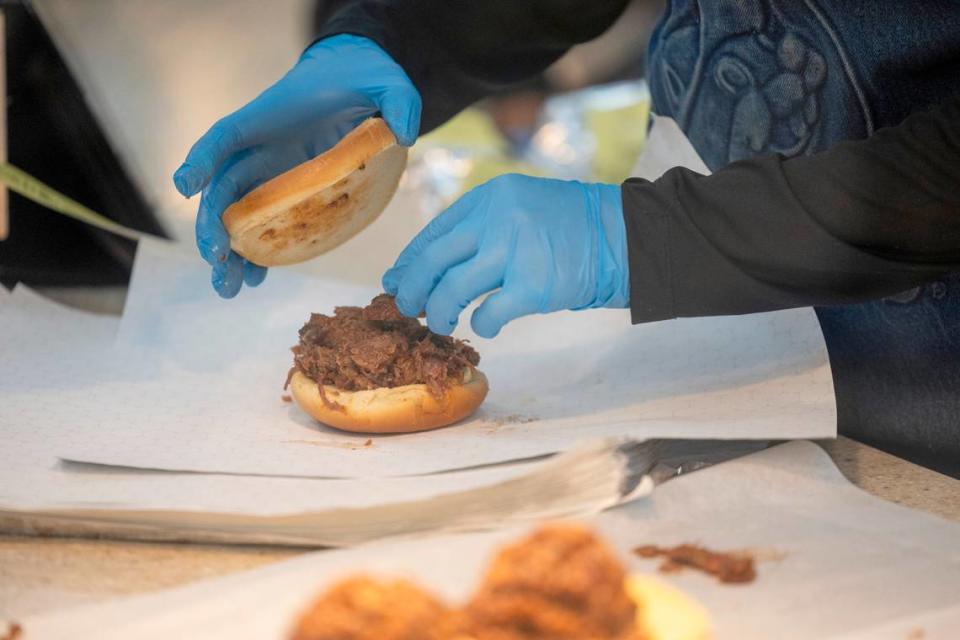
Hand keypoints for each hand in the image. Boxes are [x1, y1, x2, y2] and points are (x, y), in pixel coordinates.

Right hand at [173, 35, 420, 297]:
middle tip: (216, 260)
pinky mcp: (284, 190)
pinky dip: (255, 251)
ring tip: (229, 288)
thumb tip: (403, 132)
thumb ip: (398, 102)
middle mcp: (260, 146)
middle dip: (213, 225)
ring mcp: (269, 170)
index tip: (186, 187)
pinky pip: (261, 223)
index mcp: (271, 115)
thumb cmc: (365, 79)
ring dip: (228, 251)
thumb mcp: (389, 83)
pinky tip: (255, 279)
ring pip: (235, 213)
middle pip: (222, 186)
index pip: (227, 135)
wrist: (358, 80)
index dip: (202, 159)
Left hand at [383, 174, 628, 337]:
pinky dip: (482, 324)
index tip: (396, 280)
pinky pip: (489, 313)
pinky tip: (485, 327)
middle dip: (412, 289)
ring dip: (439, 312)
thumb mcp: (521, 209)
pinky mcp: (534, 286)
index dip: (409, 260)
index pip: (434, 231)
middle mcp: (498, 218)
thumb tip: (430, 266)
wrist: (625, 236)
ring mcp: (516, 251)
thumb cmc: (572, 227)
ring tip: (441, 323)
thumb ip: (481, 230)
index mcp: (491, 197)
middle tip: (408, 308)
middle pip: (434, 260)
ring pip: (452, 289)